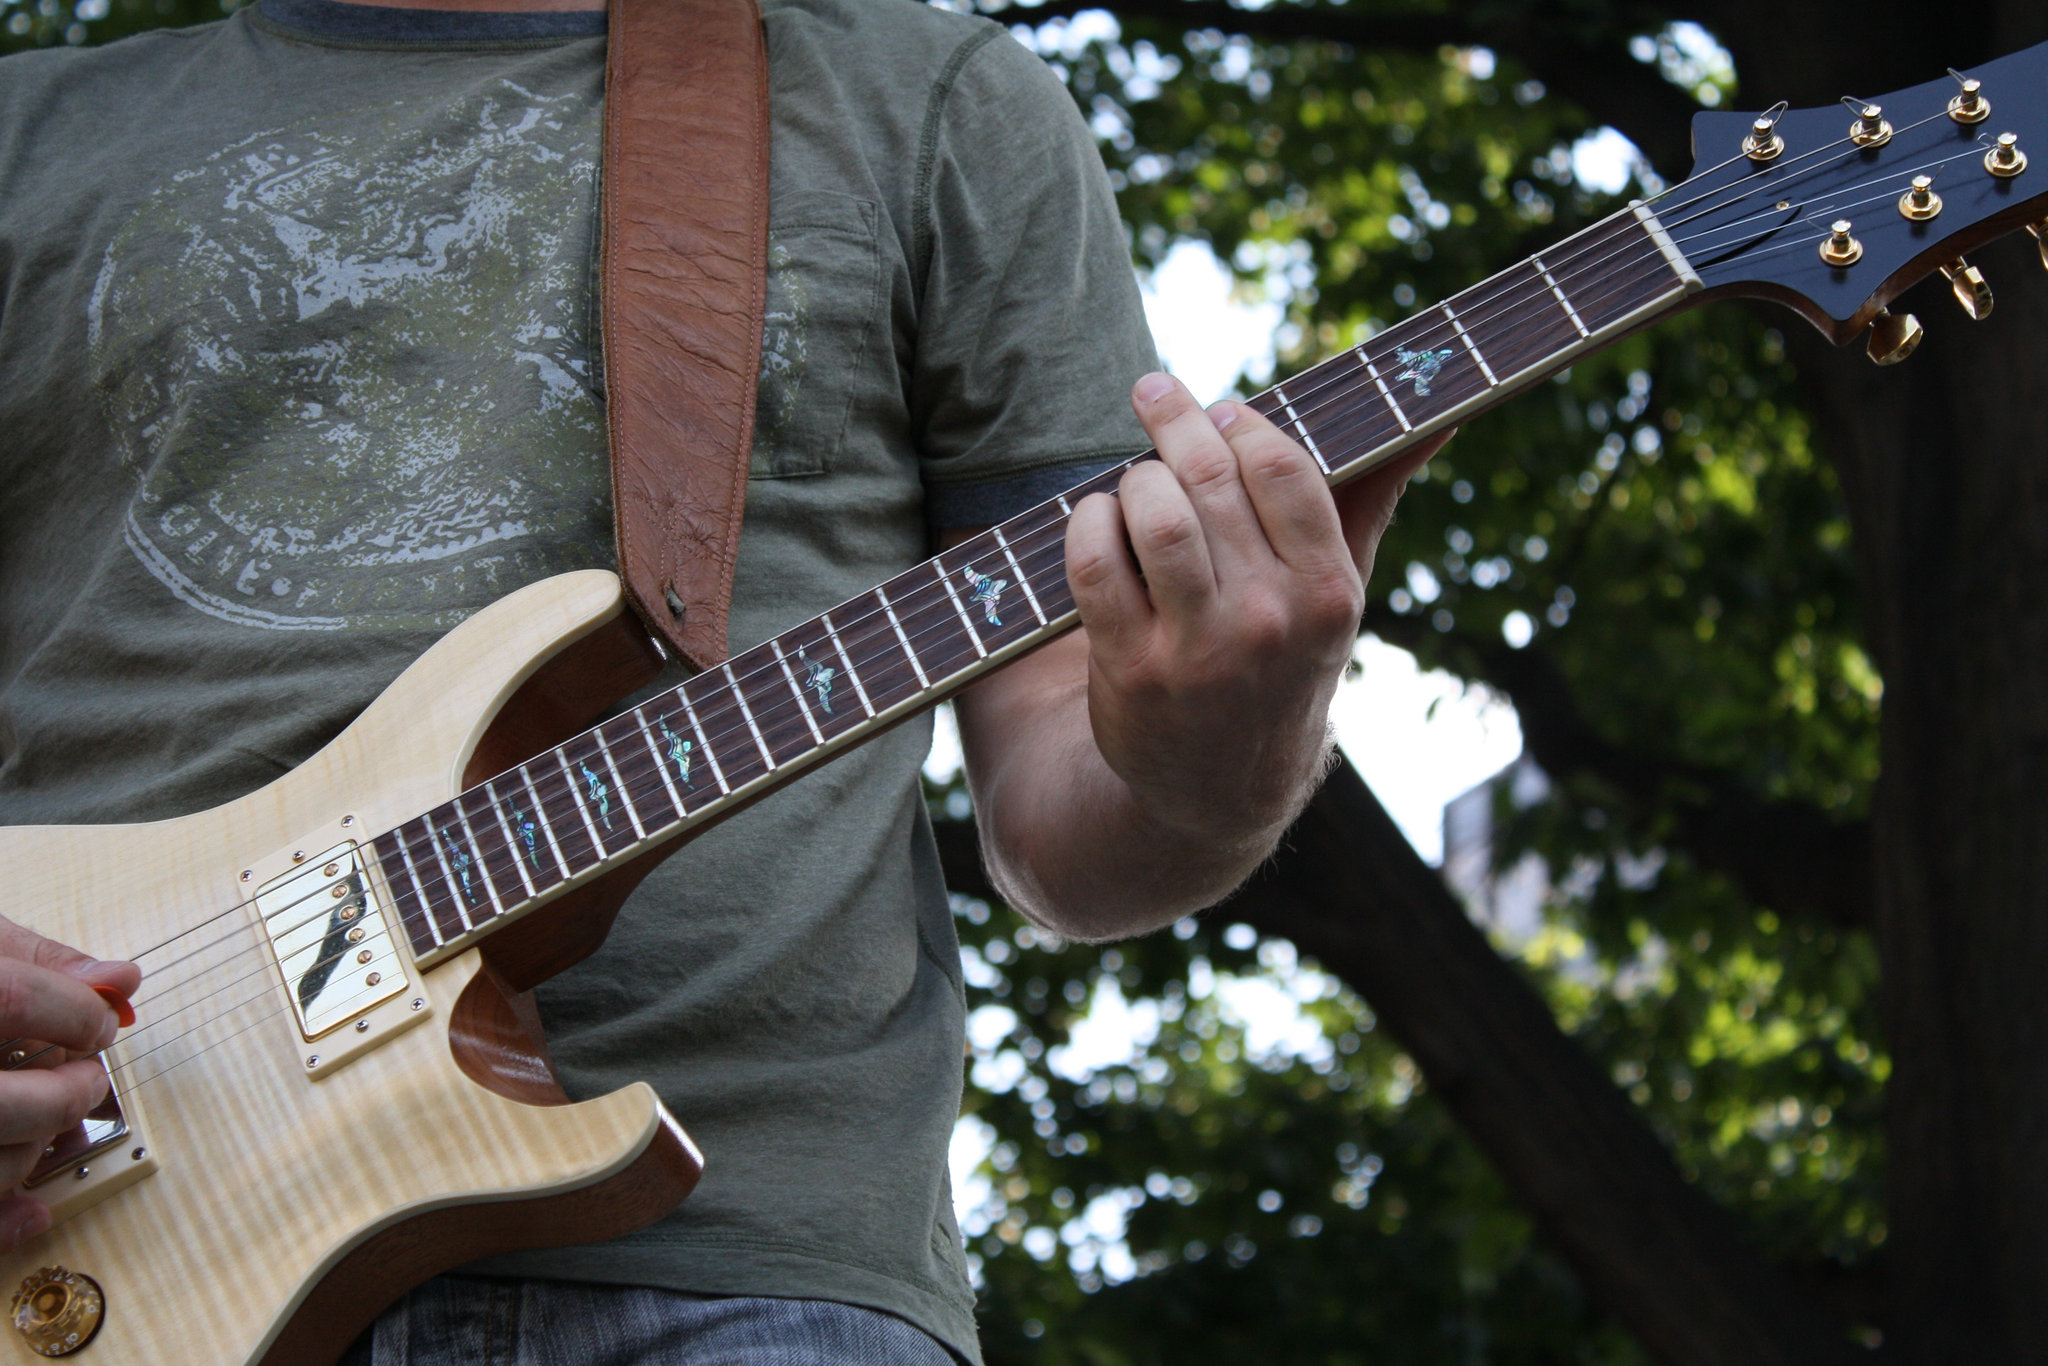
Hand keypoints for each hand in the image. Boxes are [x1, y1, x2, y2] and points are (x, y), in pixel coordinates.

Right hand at [0, 916, 137, 1248]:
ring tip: (44, 1122)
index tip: (99, 1023)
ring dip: (33, 1152)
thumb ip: (34, 961)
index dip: (75, 1011)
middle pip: (5, 1103)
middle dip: (66, 1094)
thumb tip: (121, 979)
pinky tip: (32, 1209)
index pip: (14, 999)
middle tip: (86, 1078)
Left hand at [1066, 370, 1449, 852]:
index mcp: (1327, 592)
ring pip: (1154, 517)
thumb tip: (1442, 413)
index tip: (1220, 410)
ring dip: (1133, 478)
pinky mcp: (1132, 671)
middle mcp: (1269, 620)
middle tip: (1155, 397)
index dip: (1241, 424)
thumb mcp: (1337, 591)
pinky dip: (1088, 524)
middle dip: (1176, 423)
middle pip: (1210, 480)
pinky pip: (1096, 566)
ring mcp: (1199, 650)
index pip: (1283, 469)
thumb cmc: (1283, 657)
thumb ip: (1375, 496)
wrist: (1223, 784)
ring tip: (1134, 477)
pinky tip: (1096, 518)